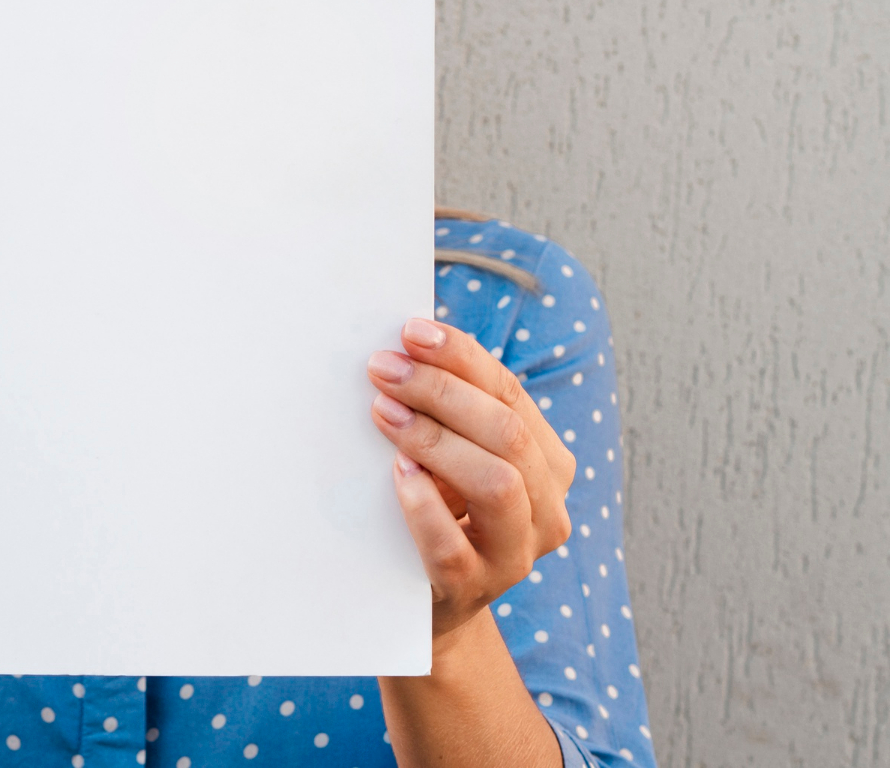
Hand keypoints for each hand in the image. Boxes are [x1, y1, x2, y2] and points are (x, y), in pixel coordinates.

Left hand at [367, 318, 575, 642]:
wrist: (431, 600)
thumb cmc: (440, 508)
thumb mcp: (454, 455)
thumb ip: (449, 408)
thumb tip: (404, 341)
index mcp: (547, 460)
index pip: (509, 392)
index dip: (460, 356)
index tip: (410, 331)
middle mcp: (547, 507)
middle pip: (507, 431)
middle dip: (441, 391)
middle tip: (383, 369)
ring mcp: (515, 554)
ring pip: (497, 483)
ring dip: (436, 439)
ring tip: (384, 413)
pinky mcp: (474, 589)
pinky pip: (452, 546)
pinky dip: (422, 505)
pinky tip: (397, 474)